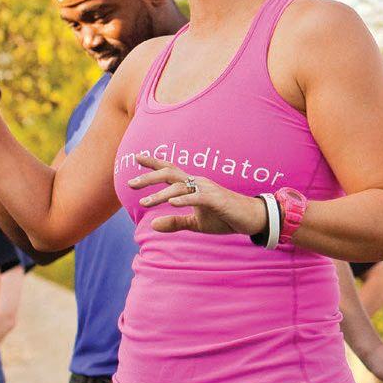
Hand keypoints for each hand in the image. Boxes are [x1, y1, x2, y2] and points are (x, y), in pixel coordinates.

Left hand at [128, 154, 267, 235]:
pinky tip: (172, 203)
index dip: (154, 162)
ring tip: (145, 202)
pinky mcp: (217, 200)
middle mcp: (198, 183)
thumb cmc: (225, 217)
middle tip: (130, 183)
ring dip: (161, 194)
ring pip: (180, 186)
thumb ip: (176, 222)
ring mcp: (208, 190)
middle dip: (149, 177)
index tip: (136, 157)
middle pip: (170, 173)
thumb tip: (153, 225)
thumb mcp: (196, 223)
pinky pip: (198, 197)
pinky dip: (184, 199)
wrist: (252, 218)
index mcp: (193, 185)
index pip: (170, 170)